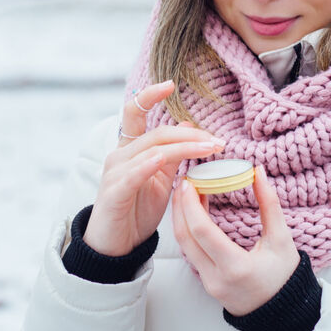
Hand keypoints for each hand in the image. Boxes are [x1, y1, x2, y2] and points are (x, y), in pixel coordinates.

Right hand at [83, 80, 225, 256]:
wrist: (116, 246)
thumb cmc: (136, 211)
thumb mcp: (159, 179)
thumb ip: (171, 154)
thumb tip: (187, 124)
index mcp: (130, 150)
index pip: (134, 113)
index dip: (149, 96)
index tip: (170, 84)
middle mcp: (119, 156)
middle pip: (156, 134)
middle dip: (190, 135)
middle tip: (217, 141)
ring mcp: (114, 173)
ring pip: (151, 150)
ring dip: (183, 148)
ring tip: (208, 148)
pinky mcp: (113, 193)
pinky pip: (132, 175)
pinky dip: (147, 165)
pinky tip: (162, 160)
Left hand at [172, 165, 300, 315]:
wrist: (283, 312)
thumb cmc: (285, 275)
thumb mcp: (281, 238)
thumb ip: (269, 203)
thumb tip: (258, 171)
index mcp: (236, 267)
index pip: (203, 232)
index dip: (191, 205)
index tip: (189, 182)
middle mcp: (216, 278)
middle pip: (185, 238)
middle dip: (180, 207)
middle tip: (184, 181)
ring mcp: (208, 283)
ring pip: (183, 246)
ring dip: (181, 218)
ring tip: (187, 193)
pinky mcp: (205, 282)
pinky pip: (190, 253)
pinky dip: (189, 230)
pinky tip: (194, 213)